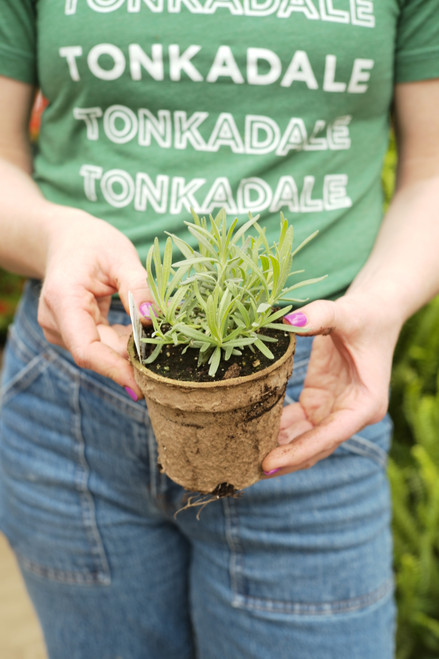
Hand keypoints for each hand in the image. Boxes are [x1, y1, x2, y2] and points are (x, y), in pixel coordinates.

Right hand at [37, 208, 152, 398]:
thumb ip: (138, 287)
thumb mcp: (120, 256)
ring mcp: (60, 330)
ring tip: (159, 343)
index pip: (87, 349)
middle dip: (131, 361)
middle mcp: (55, 320)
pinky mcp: (70, 333)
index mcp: (63, 300)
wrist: (66, 239)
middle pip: (97, 354)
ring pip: (101, 352)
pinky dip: (123, 343)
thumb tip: (154, 318)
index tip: (141, 386)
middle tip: (168, 366)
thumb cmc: (93, 243)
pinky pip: (101, 345)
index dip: (114, 370)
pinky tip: (141, 334)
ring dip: (129, 351)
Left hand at [262, 295, 401, 475]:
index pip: (331, 436)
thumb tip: (288, 321)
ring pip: (304, 440)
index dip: (300, 451)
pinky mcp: (319, 401)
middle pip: (316, 446)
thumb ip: (319, 316)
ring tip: (244, 459)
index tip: (270, 463)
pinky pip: (296, 423)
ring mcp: (334, 410)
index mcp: (366, 404)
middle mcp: (351, 414)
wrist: (373, 313)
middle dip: (285, 460)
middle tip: (248, 469)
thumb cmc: (364, 315)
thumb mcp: (345, 313)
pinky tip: (252, 434)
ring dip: (279, 449)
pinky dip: (277, 430)